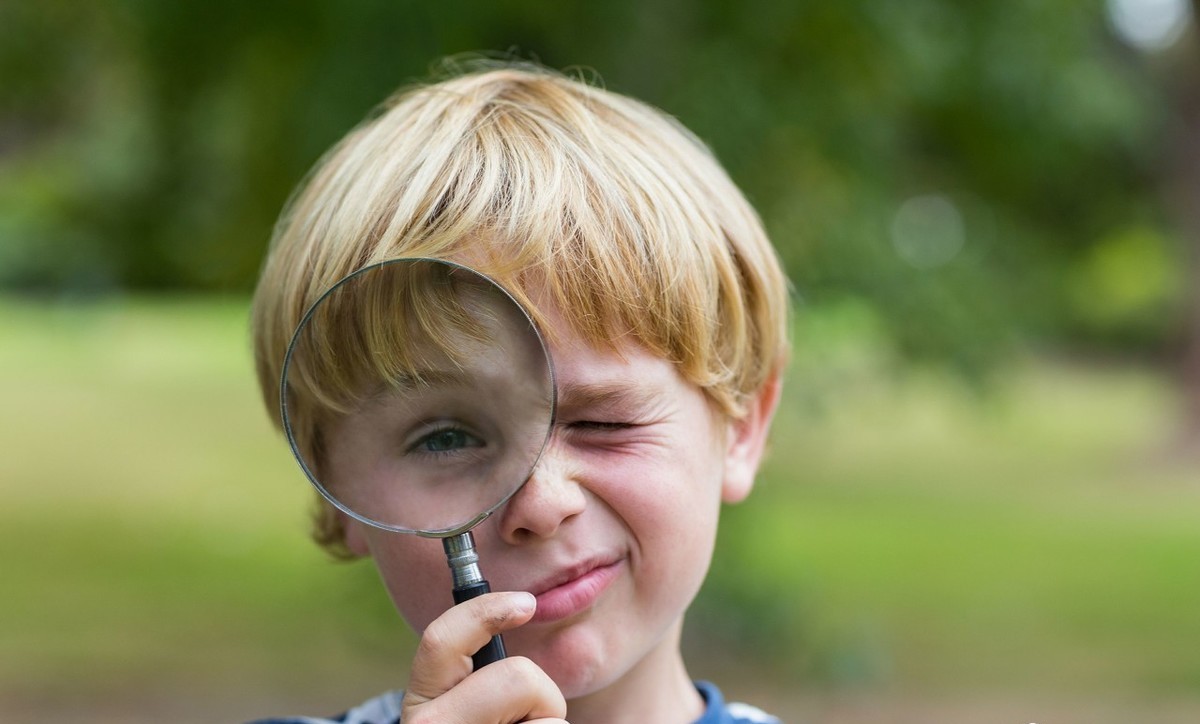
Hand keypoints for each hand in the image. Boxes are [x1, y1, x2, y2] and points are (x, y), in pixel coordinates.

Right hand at [401, 591, 567, 723]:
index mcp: (424, 706)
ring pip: (547, 719)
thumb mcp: (477, 711)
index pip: (440, 641)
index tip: (526, 602)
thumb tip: (518, 608)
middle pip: (517, 676)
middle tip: (526, 723)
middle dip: (541, 694)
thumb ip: (484, 680)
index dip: (485, 610)